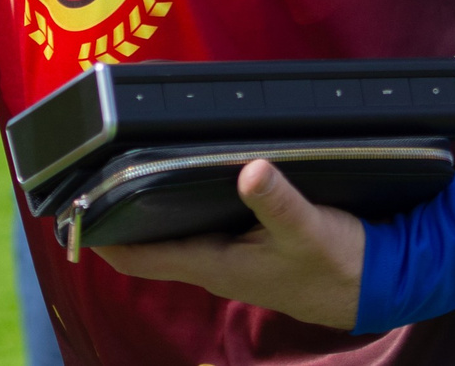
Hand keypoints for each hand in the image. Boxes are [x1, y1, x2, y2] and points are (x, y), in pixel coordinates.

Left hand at [94, 158, 363, 330]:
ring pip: (177, 236)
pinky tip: (188, 182)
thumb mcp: (309, 227)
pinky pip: (203, 229)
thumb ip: (278, 199)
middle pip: (151, 244)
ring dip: (153, 211)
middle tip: (94, 174)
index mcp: (216, 264)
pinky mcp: (249, 249)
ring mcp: (231, 259)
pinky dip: (186, 209)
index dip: (105, 237)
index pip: (142, 257)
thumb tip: (251, 169)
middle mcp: (215, 266)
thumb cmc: (340, 263)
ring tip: (128, 170)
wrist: (378, 286)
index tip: (76, 209)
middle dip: (122, 215)